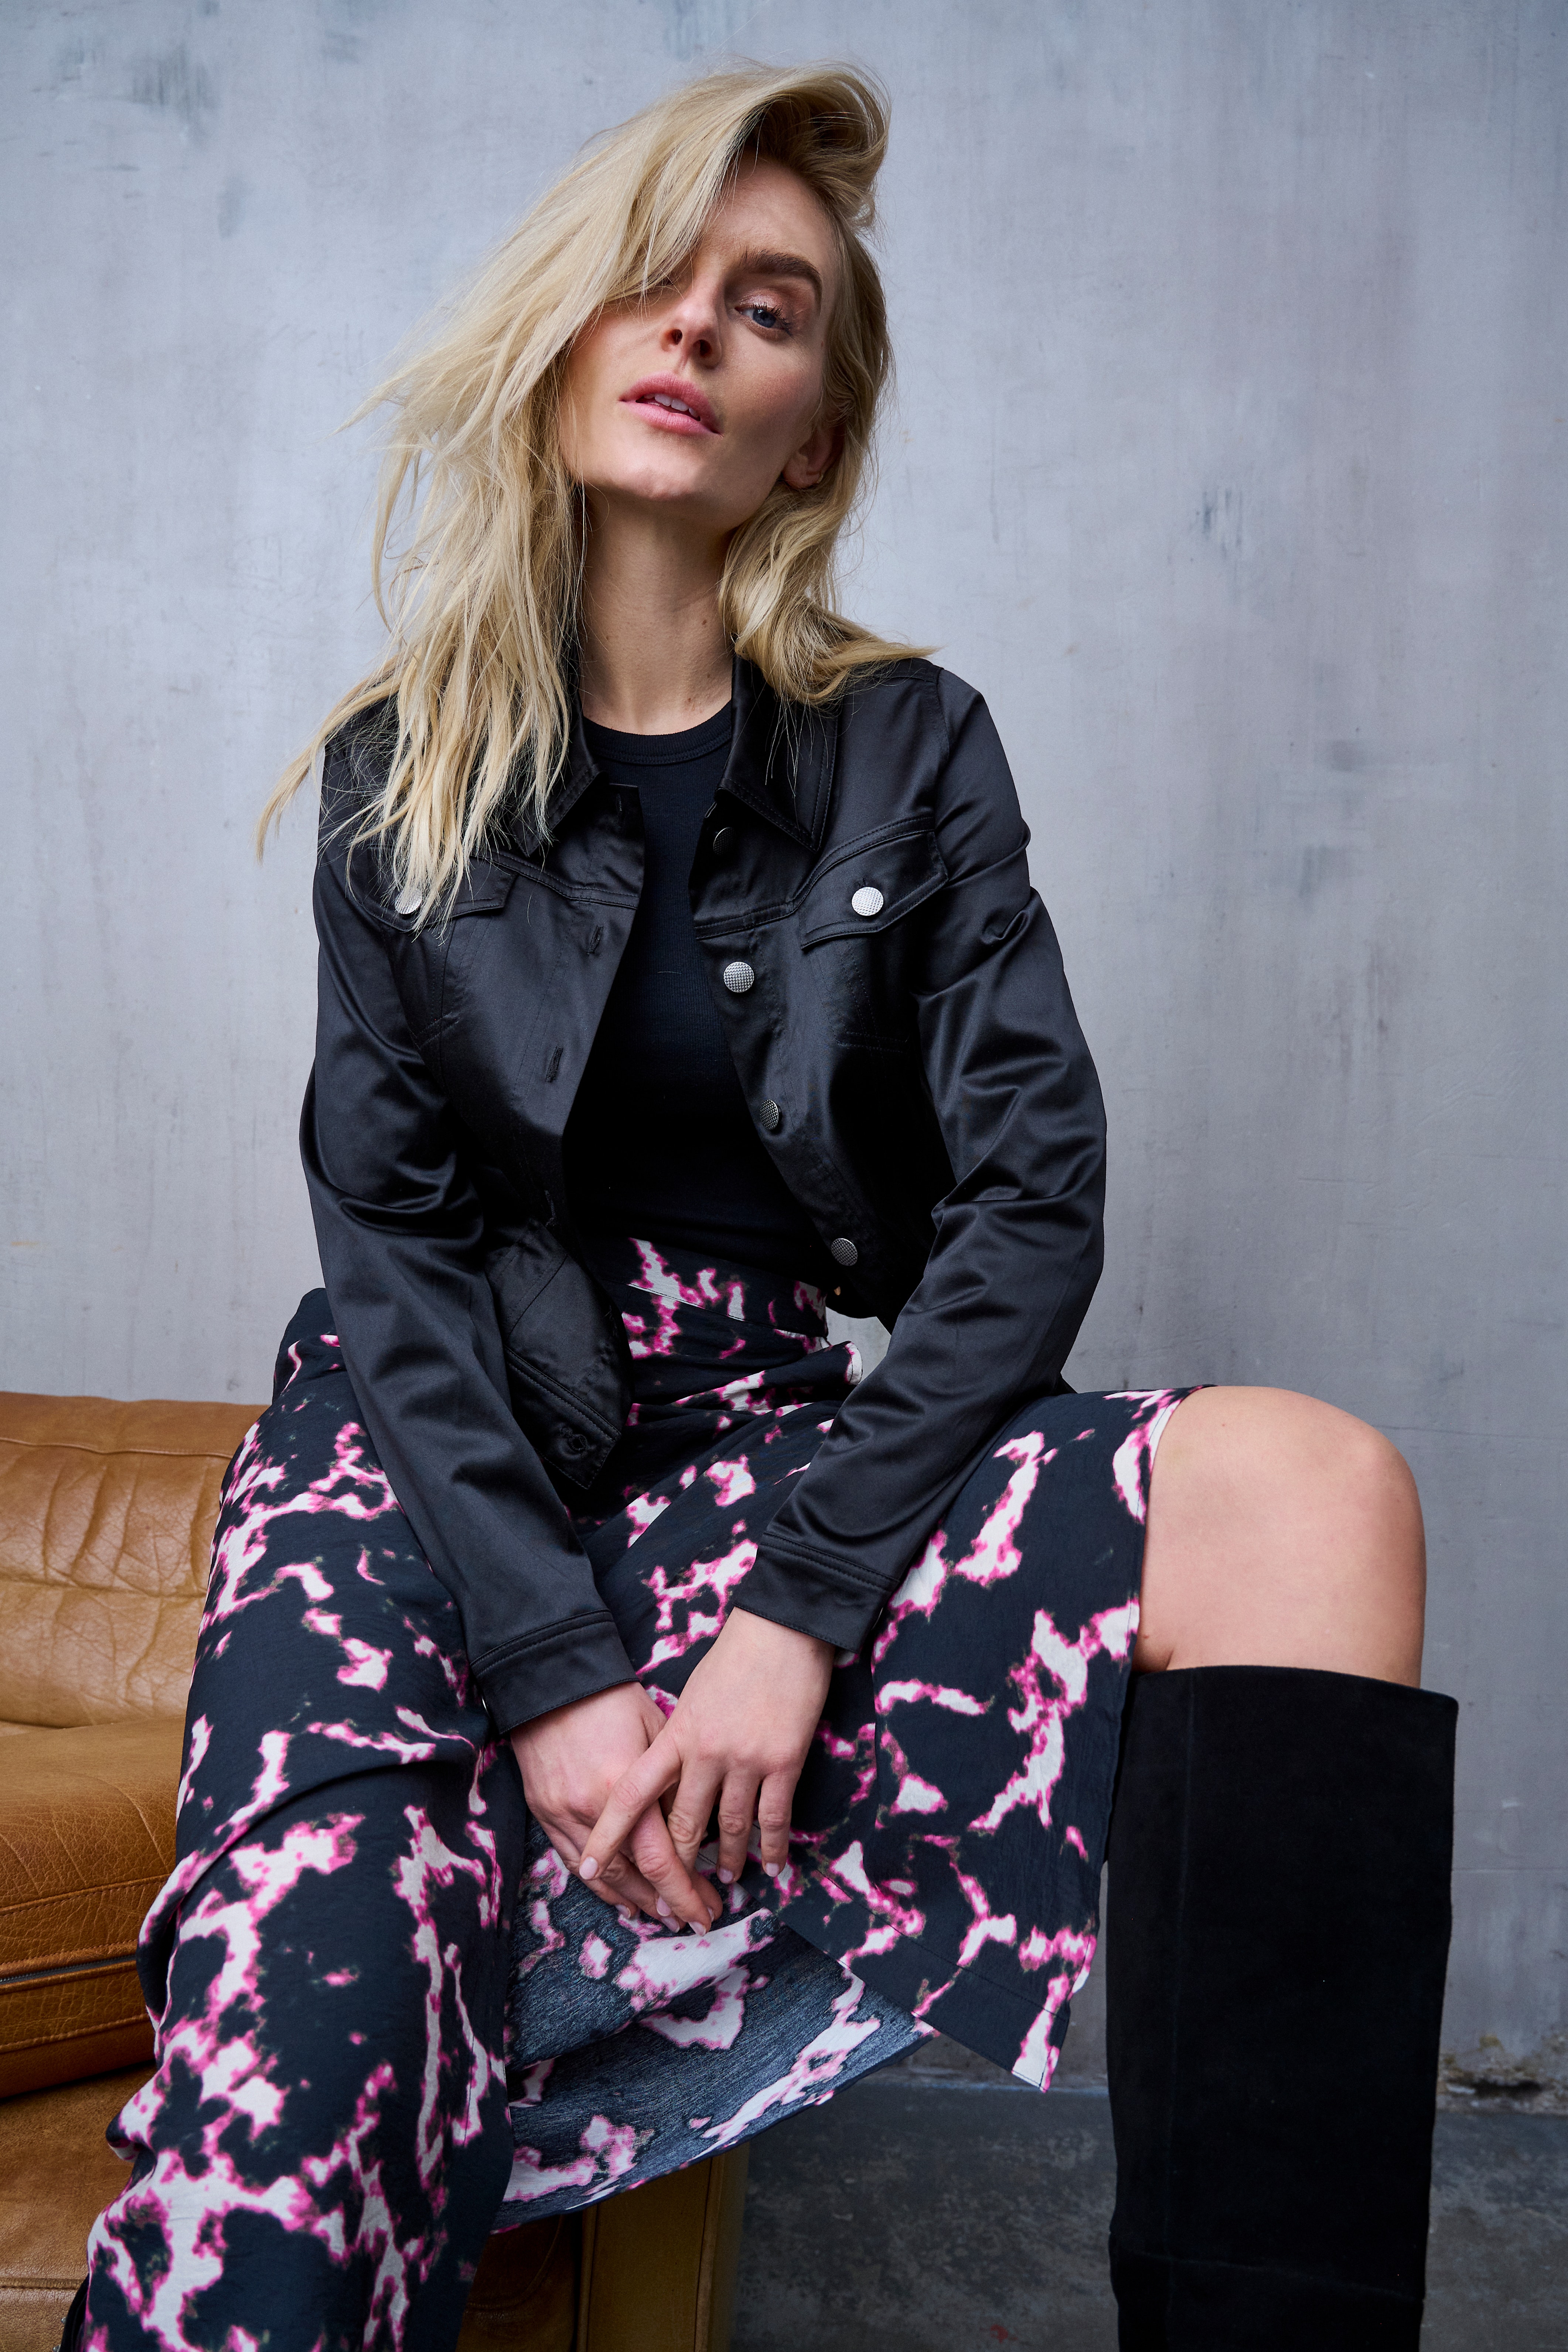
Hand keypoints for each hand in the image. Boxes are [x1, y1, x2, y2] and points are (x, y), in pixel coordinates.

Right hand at [509, 1682, 719, 1929]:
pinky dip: (600, 1886)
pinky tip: (624, 1898)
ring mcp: (563, 1813)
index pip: (660, 1857)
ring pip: (603, 1877)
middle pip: (633, 1875)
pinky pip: (573, 1862)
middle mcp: (591, 1807)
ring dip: (637, 1901)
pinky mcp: (545, 1812)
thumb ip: (671, 1781)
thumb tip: (695, 1826)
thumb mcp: (656, 1733)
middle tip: (697, 1917)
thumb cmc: (612, 1701)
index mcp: (625, 1785)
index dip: (686, 1890)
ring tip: (665, 1915)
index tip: (709, 1908)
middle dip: (668, 1902)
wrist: (552, 1680)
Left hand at [579, 1610, 833, 1917]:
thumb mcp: (693, 1697)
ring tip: (724, 1880)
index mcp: (677, 1734)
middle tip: (671, 1896)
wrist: (783, 1628)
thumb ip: (679, 1739)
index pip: (631, 1795)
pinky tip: (772, 1865)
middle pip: (682, 1824)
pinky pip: (774, 1818)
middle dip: (675, 1866)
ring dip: (725, 1860)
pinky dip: (772, 1847)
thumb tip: (669, 1776)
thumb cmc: (735, 1657)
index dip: (608, 1836)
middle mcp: (706, 1753)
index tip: (591, 1867)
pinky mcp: (784, 1761)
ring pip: (728, 1828)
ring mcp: (746, 1759)